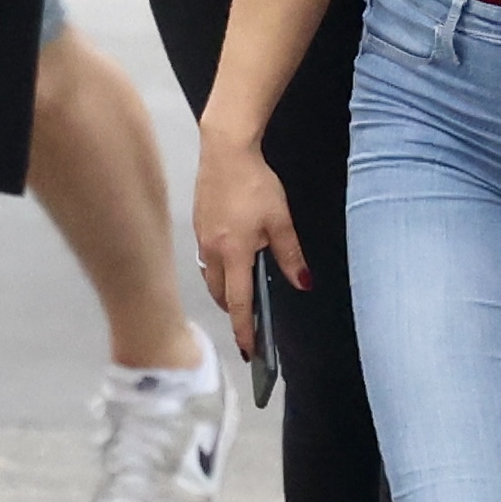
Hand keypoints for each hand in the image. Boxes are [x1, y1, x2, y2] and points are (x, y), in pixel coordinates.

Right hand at [193, 128, 303, 358]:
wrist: (225, 151)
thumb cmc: (253, 182)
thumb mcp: (280, 220)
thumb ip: (291, 256)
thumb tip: (303, 283)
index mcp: (234, 253)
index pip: (239, 303)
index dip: (244, 329)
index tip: (249, 350)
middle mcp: (212, 251)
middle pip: (221, 295)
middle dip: (234, 312)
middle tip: (251, 322)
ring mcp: (201, 239)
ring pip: (211, 279)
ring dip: (226, 292)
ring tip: (243, 295)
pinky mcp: (198, 227)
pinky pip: (207, 260)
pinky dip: (219, 271)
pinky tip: (232, 261)